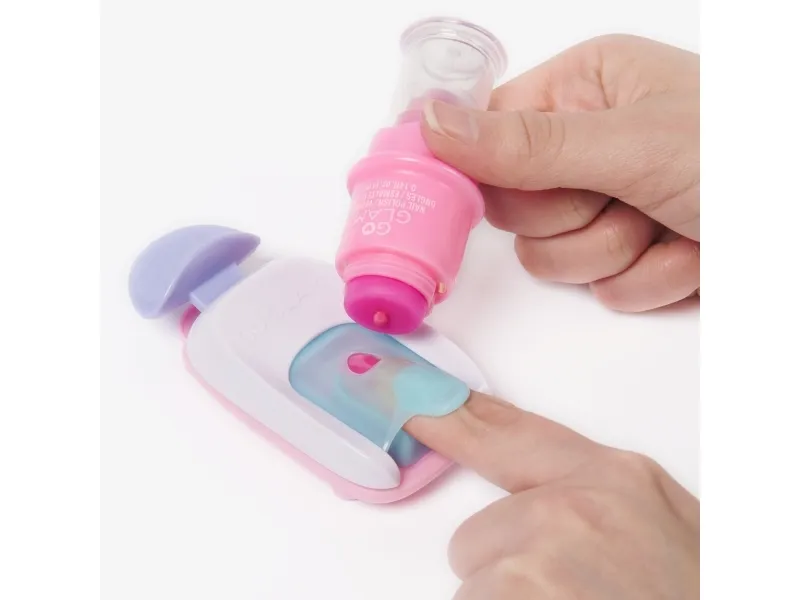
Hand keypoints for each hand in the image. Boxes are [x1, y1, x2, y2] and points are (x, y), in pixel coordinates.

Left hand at [405, 392, 698, 598]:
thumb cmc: (690, 590)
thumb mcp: (661, 530)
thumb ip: (595, 503)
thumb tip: (531, 507)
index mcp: (616, 479)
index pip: (513, 433)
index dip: (453, 416)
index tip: (409, 400)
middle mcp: (575, 505)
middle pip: (479, 533)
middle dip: (507, 571)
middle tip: (571, 592)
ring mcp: (545, 551)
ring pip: (476, 581)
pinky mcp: (517, 591)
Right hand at [421, 35, 699, 311]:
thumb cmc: (745, 155)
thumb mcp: (630, 142)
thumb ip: (525, 144)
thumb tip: (430, 124)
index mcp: (583, 89)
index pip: (486, 132)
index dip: (483, 169)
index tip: (490, 195)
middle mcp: (588, 144)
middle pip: (514, 207)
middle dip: (572, 219)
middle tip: (626, 198)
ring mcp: (608, 202)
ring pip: (552, 257)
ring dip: (615, 253)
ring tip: (669, 224)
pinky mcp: (630, 252)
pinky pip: (602, 286)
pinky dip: (650, 279)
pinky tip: (689, 251)